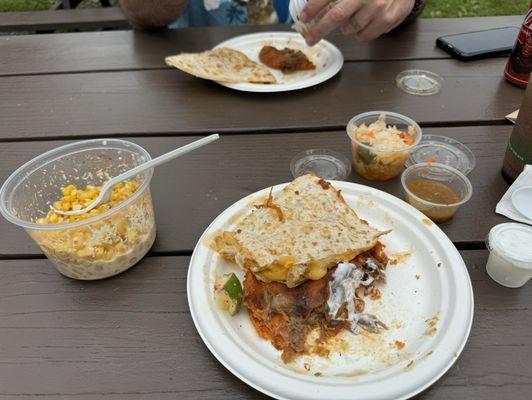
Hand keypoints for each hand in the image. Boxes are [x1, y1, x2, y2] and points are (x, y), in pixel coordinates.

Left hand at [300, 0, 414, 44]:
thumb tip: (315, 8)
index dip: (313, 8)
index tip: (303, 17)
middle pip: (336, 17)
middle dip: (319, 30)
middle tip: (310, 38)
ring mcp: (378, 8)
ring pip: (349, 29)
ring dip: (345, 28)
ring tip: (351, 18)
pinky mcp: (388, 20)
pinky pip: (364, 36)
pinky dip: (359, 32)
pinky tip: (364, 22)